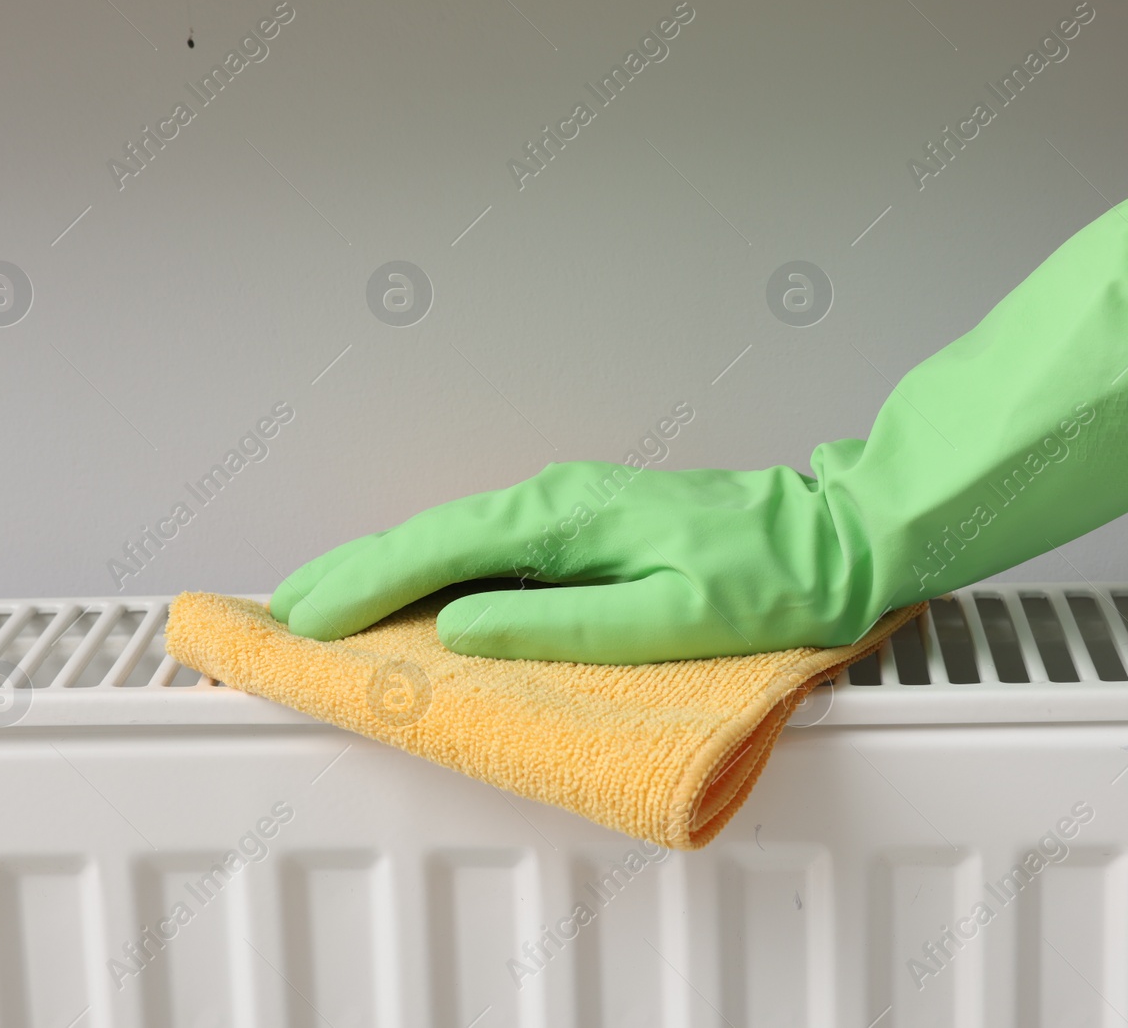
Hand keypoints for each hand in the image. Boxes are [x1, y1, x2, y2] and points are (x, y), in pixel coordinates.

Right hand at [269, 458, 869, 663]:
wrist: (839, 536)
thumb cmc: (773, 578)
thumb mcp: (673, 617)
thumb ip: (566, 625)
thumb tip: (466, 628)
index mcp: (570, 517)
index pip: (442, 549)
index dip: (367, 586)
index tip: (308, 618)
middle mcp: (560, 500)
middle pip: (433, 535)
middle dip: (356, 572)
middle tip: (288, 611)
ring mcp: (574, 509)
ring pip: (456, 539)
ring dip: (390, 570)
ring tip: (330, 601)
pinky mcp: (590, 526)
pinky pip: (492, 548)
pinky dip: (439, 570)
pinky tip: (421, 595)